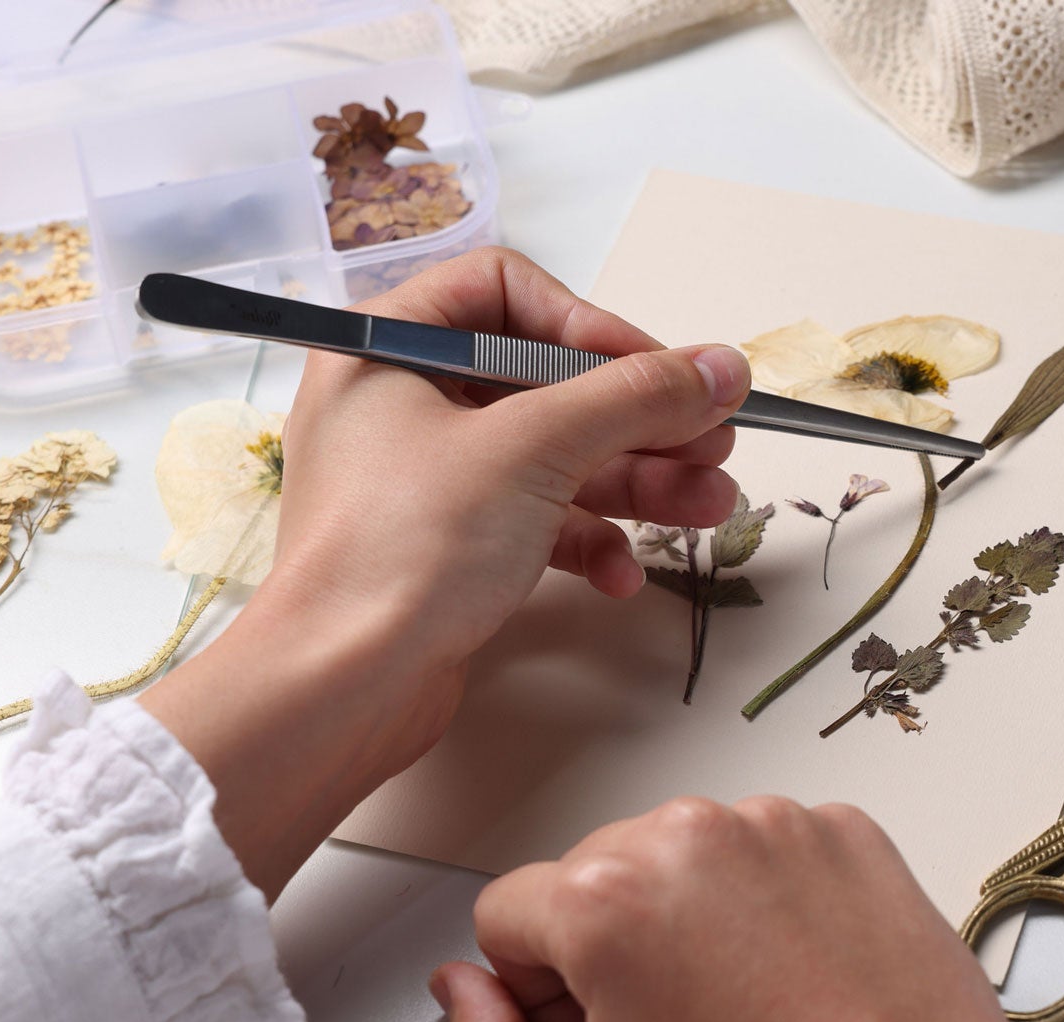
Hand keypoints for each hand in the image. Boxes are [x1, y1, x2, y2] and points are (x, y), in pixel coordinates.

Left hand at [144, 249, 749, 893]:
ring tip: (710, 507)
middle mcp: (401, 405)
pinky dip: (586, 542)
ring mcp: (423, 483)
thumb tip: (723, 365)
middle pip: (546, 383)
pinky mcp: (446, 551)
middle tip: (715, 445)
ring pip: (552, 459)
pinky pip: (532, 524)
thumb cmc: (406, 546)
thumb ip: (636, 397)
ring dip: (636, 482)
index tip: (657, 373)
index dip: (591, 326)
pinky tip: (623, 577)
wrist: (340, 686)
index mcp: (388, 346)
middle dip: (639, 419)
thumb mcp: (534, 448)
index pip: (506, 292)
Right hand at [431, 797, 1049, 1021]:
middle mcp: (685, 833)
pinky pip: (765, 846)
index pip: (509, 911)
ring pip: (681, 855)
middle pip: (594, 874)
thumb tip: (464, 992)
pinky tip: (794, 968)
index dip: (537, 986)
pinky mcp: (842, 828)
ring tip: (743, 1000)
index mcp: (605, 896)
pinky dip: (768, 895)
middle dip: (613, 943)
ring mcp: (773, 822)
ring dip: (690, 912)